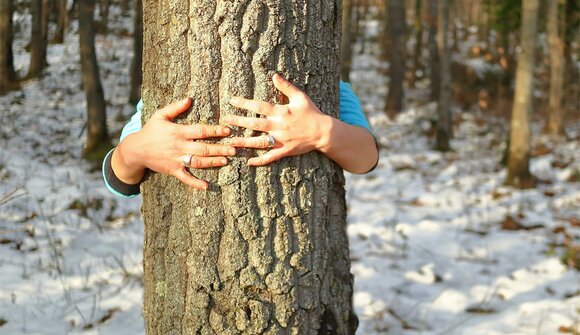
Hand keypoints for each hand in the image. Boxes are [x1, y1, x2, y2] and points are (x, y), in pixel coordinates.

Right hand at [113, 97, 235, 189]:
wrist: (135, 150)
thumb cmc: (150, 130)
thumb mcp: (160, 116)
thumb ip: (175, 107)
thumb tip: (189, 98)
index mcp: (178, 132)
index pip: (200, 131)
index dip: (215, 131)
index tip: (228, 130)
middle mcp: (179, 147)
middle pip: (203, 148)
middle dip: (219, 149)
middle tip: (234, 149)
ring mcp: (176, 160)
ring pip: (197, 162)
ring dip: (212, 162)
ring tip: (226, 161)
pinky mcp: (173, 170)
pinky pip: (185, 178)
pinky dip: (195, 183)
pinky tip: (207, 186)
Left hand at [224, 74, 331, 165]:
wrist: (323, 132)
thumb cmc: (312, 113)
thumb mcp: (300, 97)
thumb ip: (286, 87)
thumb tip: (274, 75)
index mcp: (281, 112)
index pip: (259, 107)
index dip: (244, 104)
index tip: (232, 101)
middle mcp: (278, 126)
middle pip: (255, 124)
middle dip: (239, 122)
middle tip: (225, 120)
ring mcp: (281, 140)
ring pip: (259, 142)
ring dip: (244, 142)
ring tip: (230, 142)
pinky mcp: (285, 151)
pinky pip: (270, 157)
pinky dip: (260, 160)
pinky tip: (249, 161)